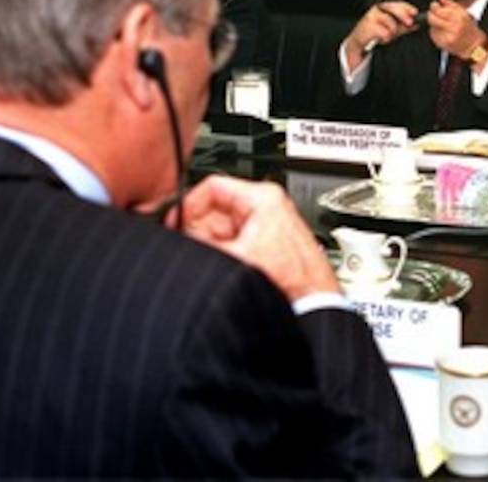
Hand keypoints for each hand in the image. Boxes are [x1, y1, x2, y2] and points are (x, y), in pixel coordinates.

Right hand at [175, 174, 340, 300]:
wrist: (313, 300)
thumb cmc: (292, 276)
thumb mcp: (235, 256)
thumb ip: (201, 243)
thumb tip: (177, 237)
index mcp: (262, 197)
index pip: (212, 186)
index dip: (188, 204)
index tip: (174, 222)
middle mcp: (266, 206)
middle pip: (214, 210)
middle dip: (198, 231)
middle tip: (189, 248)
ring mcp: (266, 225)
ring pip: (222, 230)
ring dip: (210, 246)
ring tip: (212, 262)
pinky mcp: (266, 243)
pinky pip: (234, 243)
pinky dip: (224, 254)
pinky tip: (225, 269)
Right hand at [344, 0, 421, 67]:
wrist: (360, 42)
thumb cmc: (376, 33)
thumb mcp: (393, 29)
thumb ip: (404, 26)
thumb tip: (416, 24)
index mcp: (384, 8)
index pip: (397, 3)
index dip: (407, 7)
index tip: (415, 12)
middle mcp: (377, 10)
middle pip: (392, 7)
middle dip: (402, 15)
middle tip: (409, 23)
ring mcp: (371, 17)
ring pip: (388, 20)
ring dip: (392, 30)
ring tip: (390, 35)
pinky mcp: (366, 26)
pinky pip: (382, 31)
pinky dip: (386, 37)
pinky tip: (384, 39)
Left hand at [427, 0, 482, 58]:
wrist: (473, 45)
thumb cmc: (468, 29)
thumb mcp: (463, 13)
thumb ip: (451, 4)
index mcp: (459, 17)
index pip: (439, 10)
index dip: (434, 6)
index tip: (434, 5)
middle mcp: (453, 27)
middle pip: (432, 18)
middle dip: (430, 14)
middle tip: (433, 14)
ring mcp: (447, 36)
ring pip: (431, 26)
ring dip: (433, 23)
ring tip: (442, 24)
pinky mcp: (442, 43)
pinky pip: (433, 34)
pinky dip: (435, 31)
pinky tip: (443, 32)